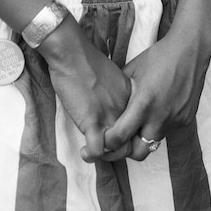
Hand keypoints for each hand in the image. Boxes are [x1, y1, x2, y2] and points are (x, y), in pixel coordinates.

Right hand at [38, 17, 131, 162]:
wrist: (72, 54)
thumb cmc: (86, 62)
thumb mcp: (112, 77)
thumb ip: (116, 94)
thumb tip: (110, 106)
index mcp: (132, 98)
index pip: (138, 126)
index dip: (126, 134)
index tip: (113, 134)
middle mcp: (126, 110)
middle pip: (133, 142)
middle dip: (119, 150)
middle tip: (103, 146)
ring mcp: (111, 117)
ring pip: (119, 152)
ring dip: (107, 156)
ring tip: (94, 151)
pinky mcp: (93, 123)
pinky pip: (98, 151)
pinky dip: (91, 155)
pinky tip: (85, 152)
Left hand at [101, 31, 210, 161]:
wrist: (190, 50)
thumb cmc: (158, 57)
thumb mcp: (132, 71)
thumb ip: (120, 94)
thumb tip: (106, 107)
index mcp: (143, 104)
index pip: (120, 137)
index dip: (107, 143)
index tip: (102, 140)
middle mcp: (160, 117)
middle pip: (138, 153)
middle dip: (126, 150)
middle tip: (119, 141)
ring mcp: (176, 121)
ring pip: (154, 141)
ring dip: (144, 136)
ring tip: (137, 122)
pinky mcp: (186, 120)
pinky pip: (168, 130)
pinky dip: (159, 125)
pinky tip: (157, 109)